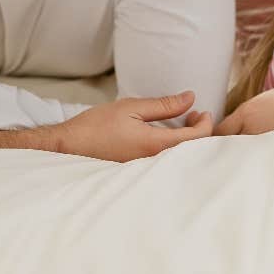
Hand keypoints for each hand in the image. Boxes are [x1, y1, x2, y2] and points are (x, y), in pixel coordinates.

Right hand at [0, 91, 213, 161]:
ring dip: (186, 140)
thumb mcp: (131, 108)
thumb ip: (164, 105)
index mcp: (156, 146)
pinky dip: (173, 148)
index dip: (205, 124)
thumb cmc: (96, 127)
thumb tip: (190, 99)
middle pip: (193, 152)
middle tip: (191, 114)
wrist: (67, 149)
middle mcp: (155, 164)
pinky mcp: (139, 175)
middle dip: (198, 132)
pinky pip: (165, 163)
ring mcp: (147, 172)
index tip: (201, 111)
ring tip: (179, 121)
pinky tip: (164, 135)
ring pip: (179, 159)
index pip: (197, 139)